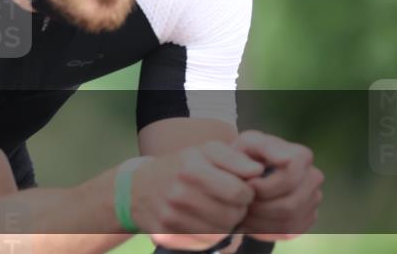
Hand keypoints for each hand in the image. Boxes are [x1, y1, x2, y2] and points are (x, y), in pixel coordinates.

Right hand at [132, 141, 264, 251]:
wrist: (138, 188)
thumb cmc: (181, 167)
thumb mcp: (204, 151)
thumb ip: (234, 157)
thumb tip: (259, 170)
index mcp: (191, 168)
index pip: (239, 192)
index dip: (245, 192)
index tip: (238, 188)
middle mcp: (179, 194)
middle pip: (231, 216)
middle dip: (235, 210)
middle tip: (225, 201)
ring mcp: (171, 217)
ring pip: (220, 233)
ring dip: (223, 225)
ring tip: (213, 211)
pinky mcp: (167, 236)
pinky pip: (204, 244)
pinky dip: (208, 236)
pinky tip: (200, 222)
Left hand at [232, 130, 323, 240]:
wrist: (245, 171)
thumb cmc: (245, 155)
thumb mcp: (247, 144)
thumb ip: (265, 147)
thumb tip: (287, 160)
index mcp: (302, 156)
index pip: (289, 180)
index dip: (264, 187)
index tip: (246, 186)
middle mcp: (313, 177)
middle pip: (289, 205)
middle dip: (260, 207)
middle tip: (241, 203)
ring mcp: (314, 199)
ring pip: (289, 222)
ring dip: (260, 220)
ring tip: (243, 211)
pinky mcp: (308, 218)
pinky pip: (288, 232)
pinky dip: (265, 229)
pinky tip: (251, 219)